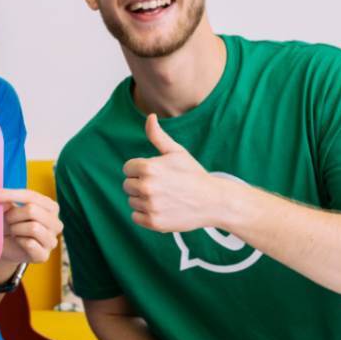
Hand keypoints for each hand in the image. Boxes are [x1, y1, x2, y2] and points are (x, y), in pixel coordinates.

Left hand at [0, 188, 62, 263]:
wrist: (7, 248)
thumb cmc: (11, 224)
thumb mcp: (8, 209)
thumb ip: (6, 201)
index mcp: (51, 207)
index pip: (31, 196)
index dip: (9, 194)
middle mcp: (56, 223)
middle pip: (32, 210)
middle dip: (13, 215)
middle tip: (7, 220)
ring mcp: (52, 240)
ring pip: (33, 227)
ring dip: (16, 229)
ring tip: (14, 231)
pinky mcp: (44, 255)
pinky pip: (30, 244)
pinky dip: (19, 241)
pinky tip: (18, 242)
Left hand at [123, 114, 227, 232]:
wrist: (213, 201)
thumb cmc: (193, 174)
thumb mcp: (176, 152)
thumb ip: (158, 136)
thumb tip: (150, 117)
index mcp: (148, 167)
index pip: (127, 168)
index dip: (140, 170)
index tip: (156, 173)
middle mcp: (146, 187)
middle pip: (127, 185)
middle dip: (141, 184)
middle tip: (161, 186)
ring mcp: (150, 206)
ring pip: (132, 201)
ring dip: (143, 200)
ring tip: (164, 197)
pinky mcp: (153, 222)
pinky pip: (136, 217)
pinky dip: (145, 215)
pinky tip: (161, 209)